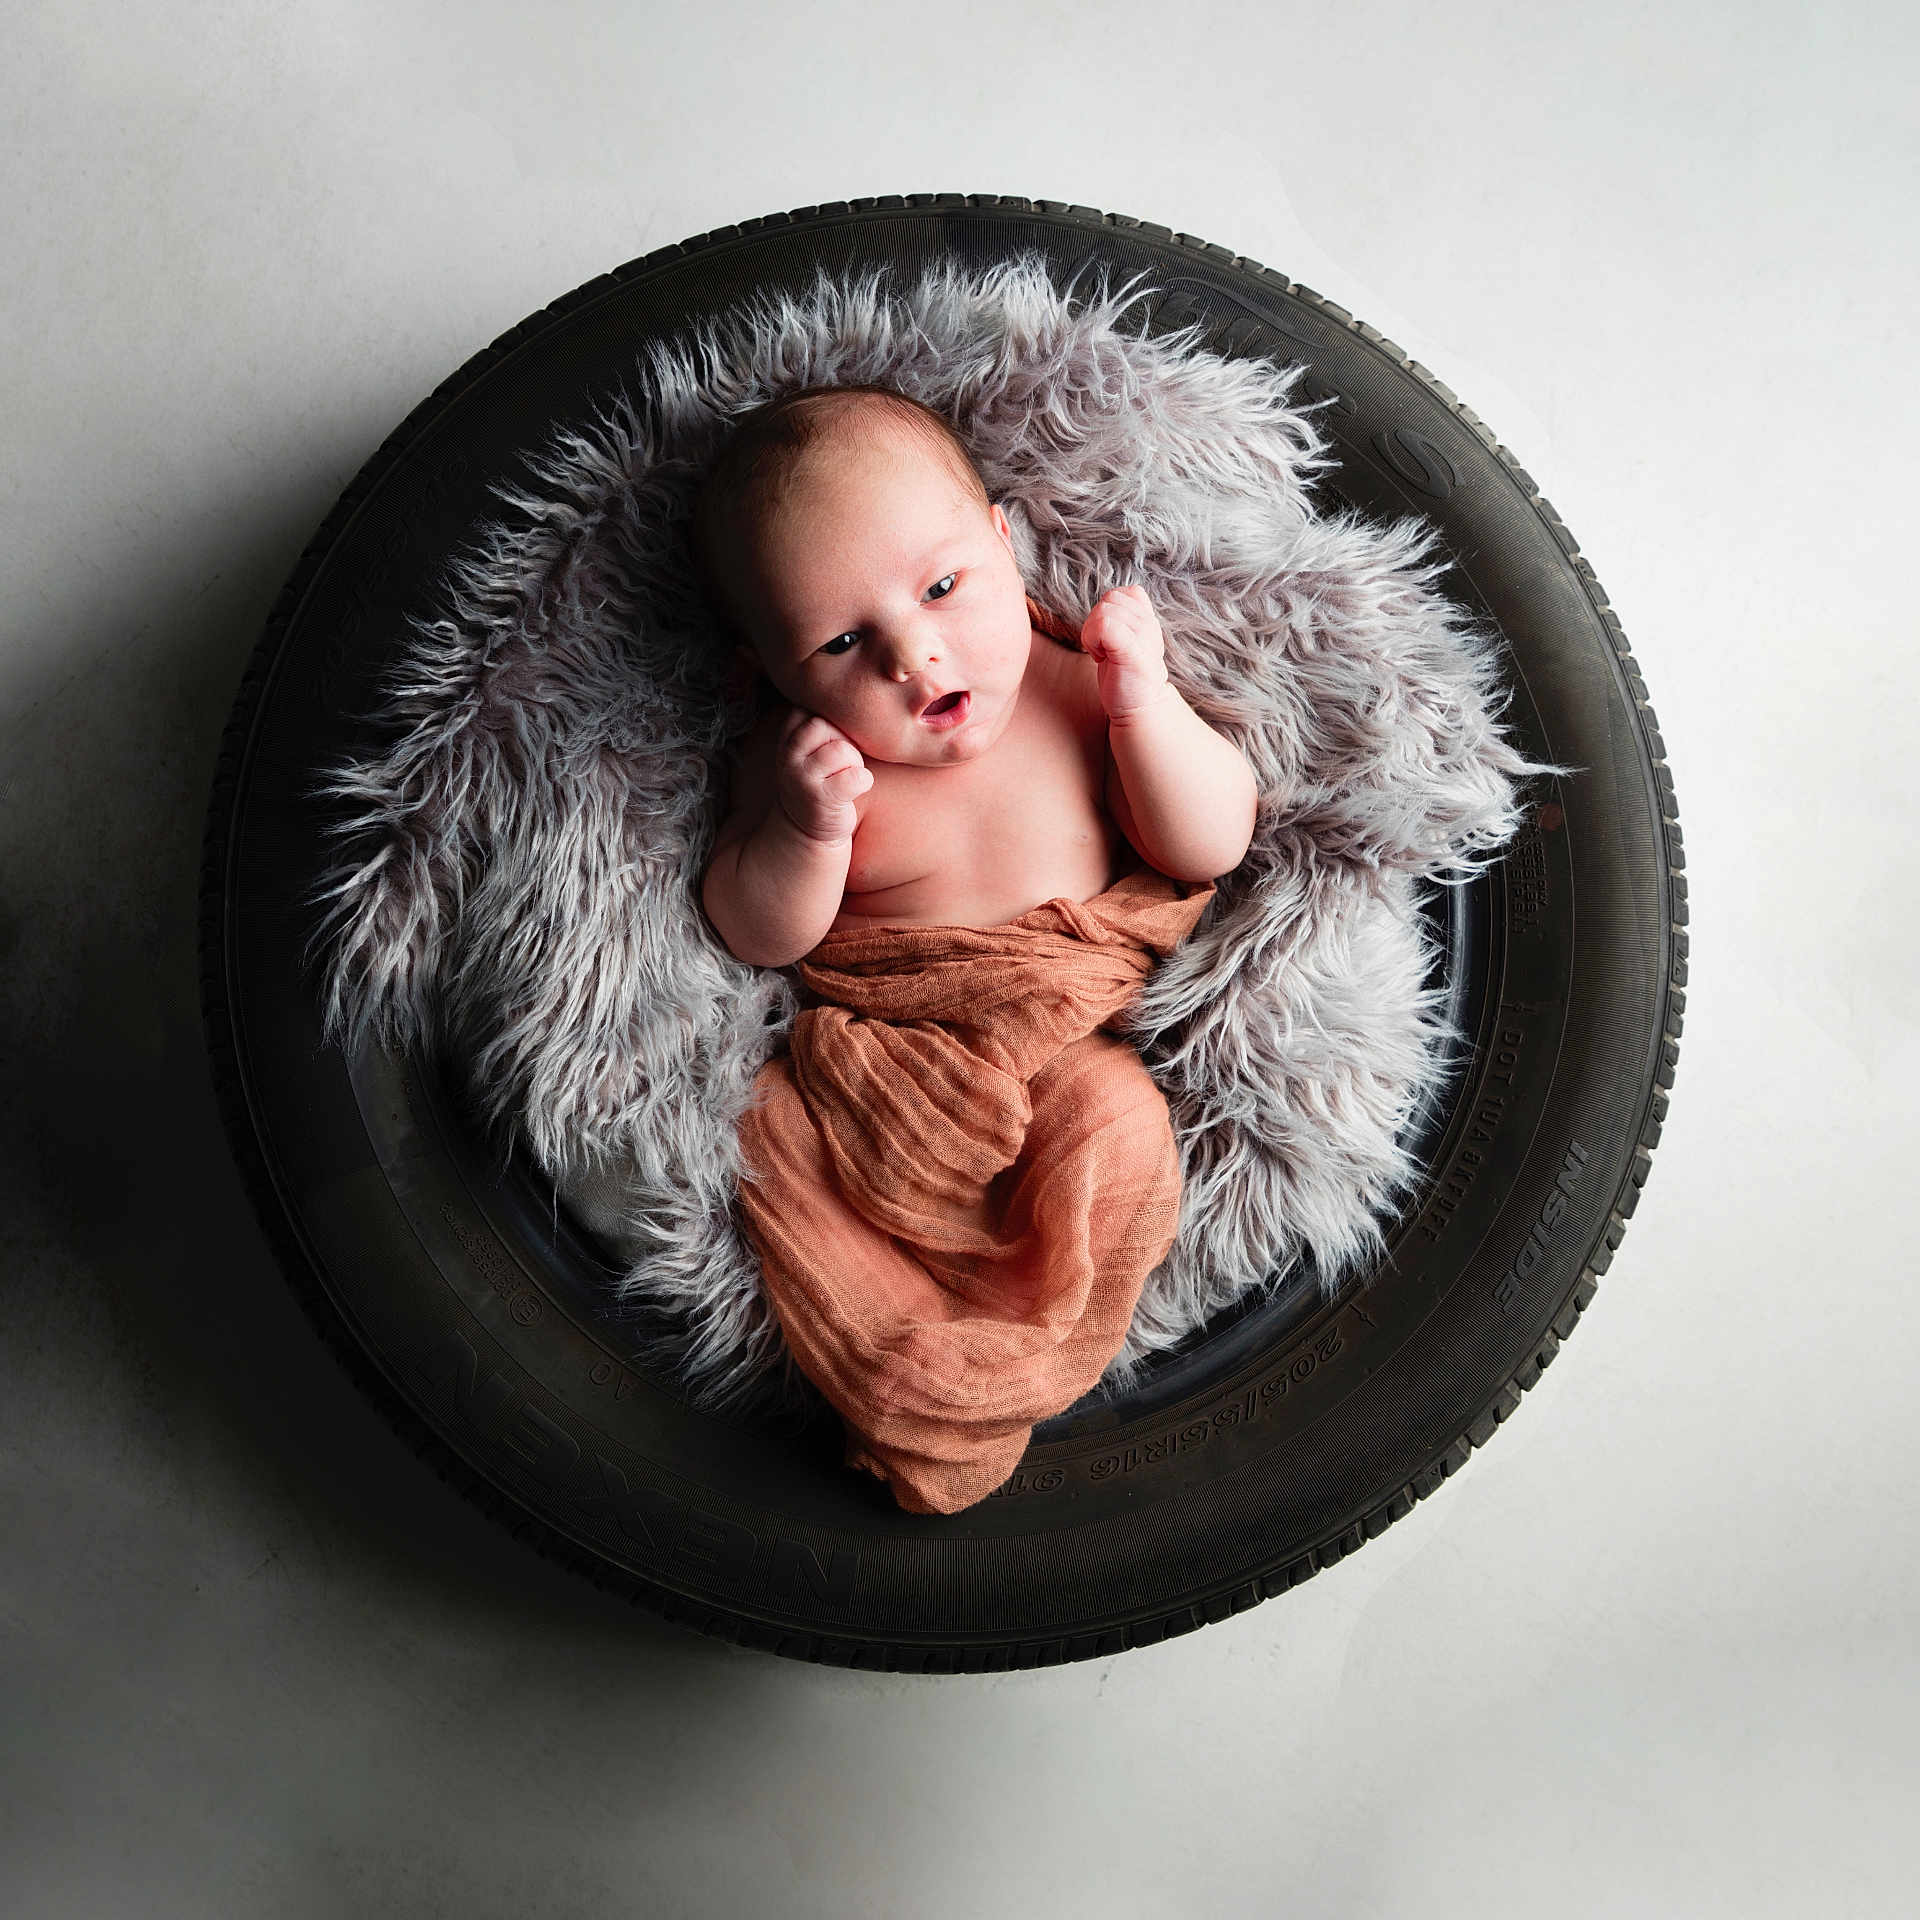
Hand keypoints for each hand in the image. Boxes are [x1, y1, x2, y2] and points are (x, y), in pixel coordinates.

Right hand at [773, 706, 872, 844]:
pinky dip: (862, 782)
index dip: (834, 723)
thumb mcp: (814, 743)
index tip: (833, 741)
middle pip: (827, 725)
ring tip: (844, 776)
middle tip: (840, 762)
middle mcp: (789, 752)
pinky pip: (855, 777)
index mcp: (789, 733)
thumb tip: (854, 682)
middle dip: (844, 742)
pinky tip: (851, 790)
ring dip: (854, 763)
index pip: (815, 707)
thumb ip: (825, 718)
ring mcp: (801, 776)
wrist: (809, 826)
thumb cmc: (823, 776)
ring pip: (842, 750)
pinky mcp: (819, 798)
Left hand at [1078, 584, 1170, 720]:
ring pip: (1103, 610)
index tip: (1110, 638)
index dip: (1108, 611)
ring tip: (1104, 654)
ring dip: (1093, 634)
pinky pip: (1104, 625)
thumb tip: (1108, 602)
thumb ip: (1122, 620)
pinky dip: (1094, 640)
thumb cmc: (1127, 678)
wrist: (1139, 709)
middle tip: (1104, 648)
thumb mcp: (1126, 642)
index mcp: (1147, 619)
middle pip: (1109, 599)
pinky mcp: (1131, 649)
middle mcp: (1148, 623)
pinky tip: (1101, 658)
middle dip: (1096, 622)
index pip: (1122, 593)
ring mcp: (1142, 635)